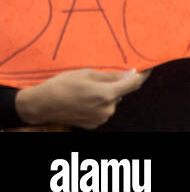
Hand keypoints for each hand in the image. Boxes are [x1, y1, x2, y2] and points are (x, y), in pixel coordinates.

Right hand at [13, 68, 148, 128]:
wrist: (41, 105)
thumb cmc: (63, 85)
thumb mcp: (88, 73)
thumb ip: (112, 76)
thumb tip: (131, 73)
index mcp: (107, 94)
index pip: (135, 83)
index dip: (143, 74)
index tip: (147, 67)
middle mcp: (107, 109)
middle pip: (122, 92)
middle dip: (117, 84)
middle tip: (99, 78)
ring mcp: (100, 119)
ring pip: (112, 101)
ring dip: (107, 94)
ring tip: (87, 89)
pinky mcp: (93, 125)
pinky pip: (104, 110)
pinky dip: (99, 103)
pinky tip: (85, 99)